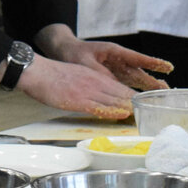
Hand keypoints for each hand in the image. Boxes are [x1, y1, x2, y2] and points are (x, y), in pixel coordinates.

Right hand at [16, 56, 137, 119]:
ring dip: (128, 108)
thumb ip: (88, 83)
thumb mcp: (75, 73)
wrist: (37, 72)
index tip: (145, 103)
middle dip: (135, 103)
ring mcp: (87, 91)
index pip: (119, 86)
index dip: (133, 96)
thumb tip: (97, 94)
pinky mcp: (78, 100)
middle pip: (121, 93)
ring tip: (142, 115)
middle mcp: (94, 83)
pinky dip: (111, 111)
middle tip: (150, 111)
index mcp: (94, 76)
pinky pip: (98, 107)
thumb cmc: (52, 74)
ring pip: (113, 100)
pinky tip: (121, 114)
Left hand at [59, 39, 172, 90]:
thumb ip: (99, 72)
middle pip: (138, 71)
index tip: (167, 67)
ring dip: (146, 88)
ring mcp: (115, 69)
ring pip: (134, 79)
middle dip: (152, 80)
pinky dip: (132, 93)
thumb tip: (112, 84)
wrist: (63, 50)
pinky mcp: (110, 78)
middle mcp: (118, 60)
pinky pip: (124, 85)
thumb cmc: (73, 52)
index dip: (152, 63)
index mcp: (114, 51)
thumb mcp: (85, 61)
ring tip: (161, 96)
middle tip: (167, 90)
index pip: (136, 58)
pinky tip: (141, 101)